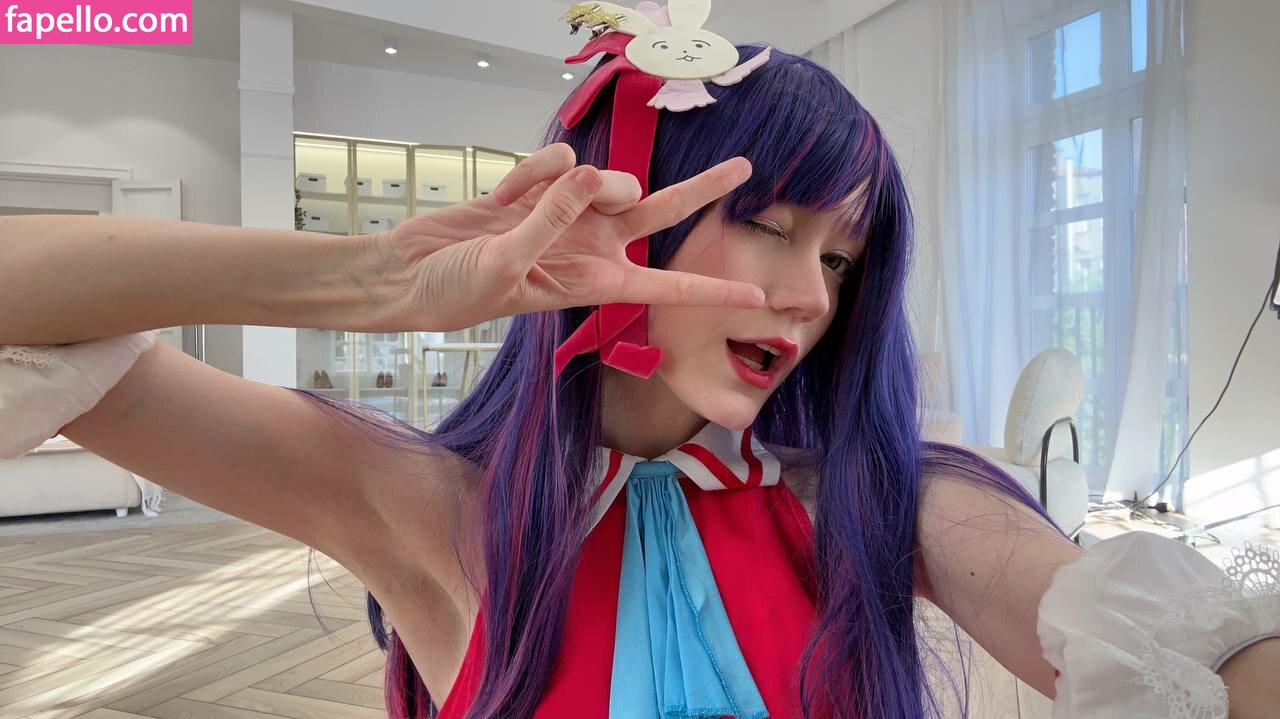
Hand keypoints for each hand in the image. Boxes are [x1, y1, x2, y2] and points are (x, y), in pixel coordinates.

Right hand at [368, 143, 764, 331]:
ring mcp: (566, 216)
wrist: (409, 273)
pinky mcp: (537, 191)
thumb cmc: (455, 291)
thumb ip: (554, 218)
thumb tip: (589, 173)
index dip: (711, 289)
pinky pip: (555, 160)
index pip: (666, 284)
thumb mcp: (509, 264)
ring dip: (574, 178)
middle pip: (659, 211)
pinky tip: (501, 195)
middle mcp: (591, 246)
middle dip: (701, 189)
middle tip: (744, 166)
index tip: (754, 295)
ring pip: (602, 174)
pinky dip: (529, 171)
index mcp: (594, 282)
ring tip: (528, 200)